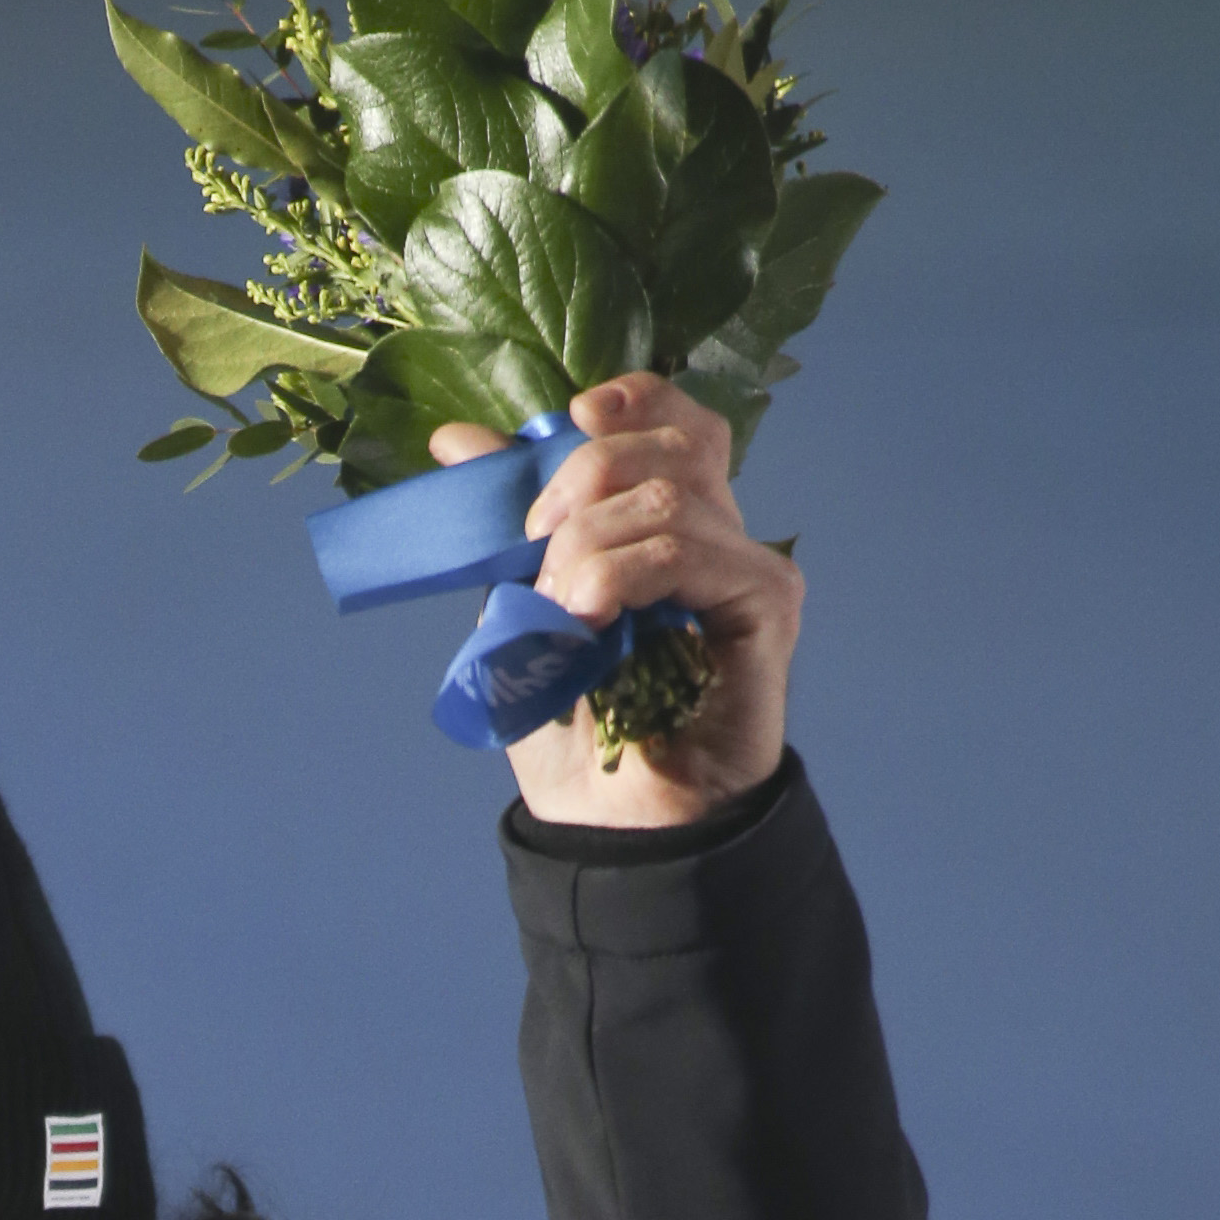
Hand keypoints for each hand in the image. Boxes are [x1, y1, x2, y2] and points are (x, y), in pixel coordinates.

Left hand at [429, 376, 801, 828]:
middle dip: (581, 478)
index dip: (628, 401)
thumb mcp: (518, 604)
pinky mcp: (766, 603)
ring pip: (665, 497)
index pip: (673, 419)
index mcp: (667, 522)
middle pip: (668, 442)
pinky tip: (586, 616)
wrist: (605, 818)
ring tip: (556, 610)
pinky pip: (685, 551)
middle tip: (534, 548)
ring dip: (587, 545)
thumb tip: (454, 440)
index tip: (567, 419)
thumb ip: (502, 522)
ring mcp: (746, 567)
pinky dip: (620, 573)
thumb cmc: (571, 723)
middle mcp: (717, 535)